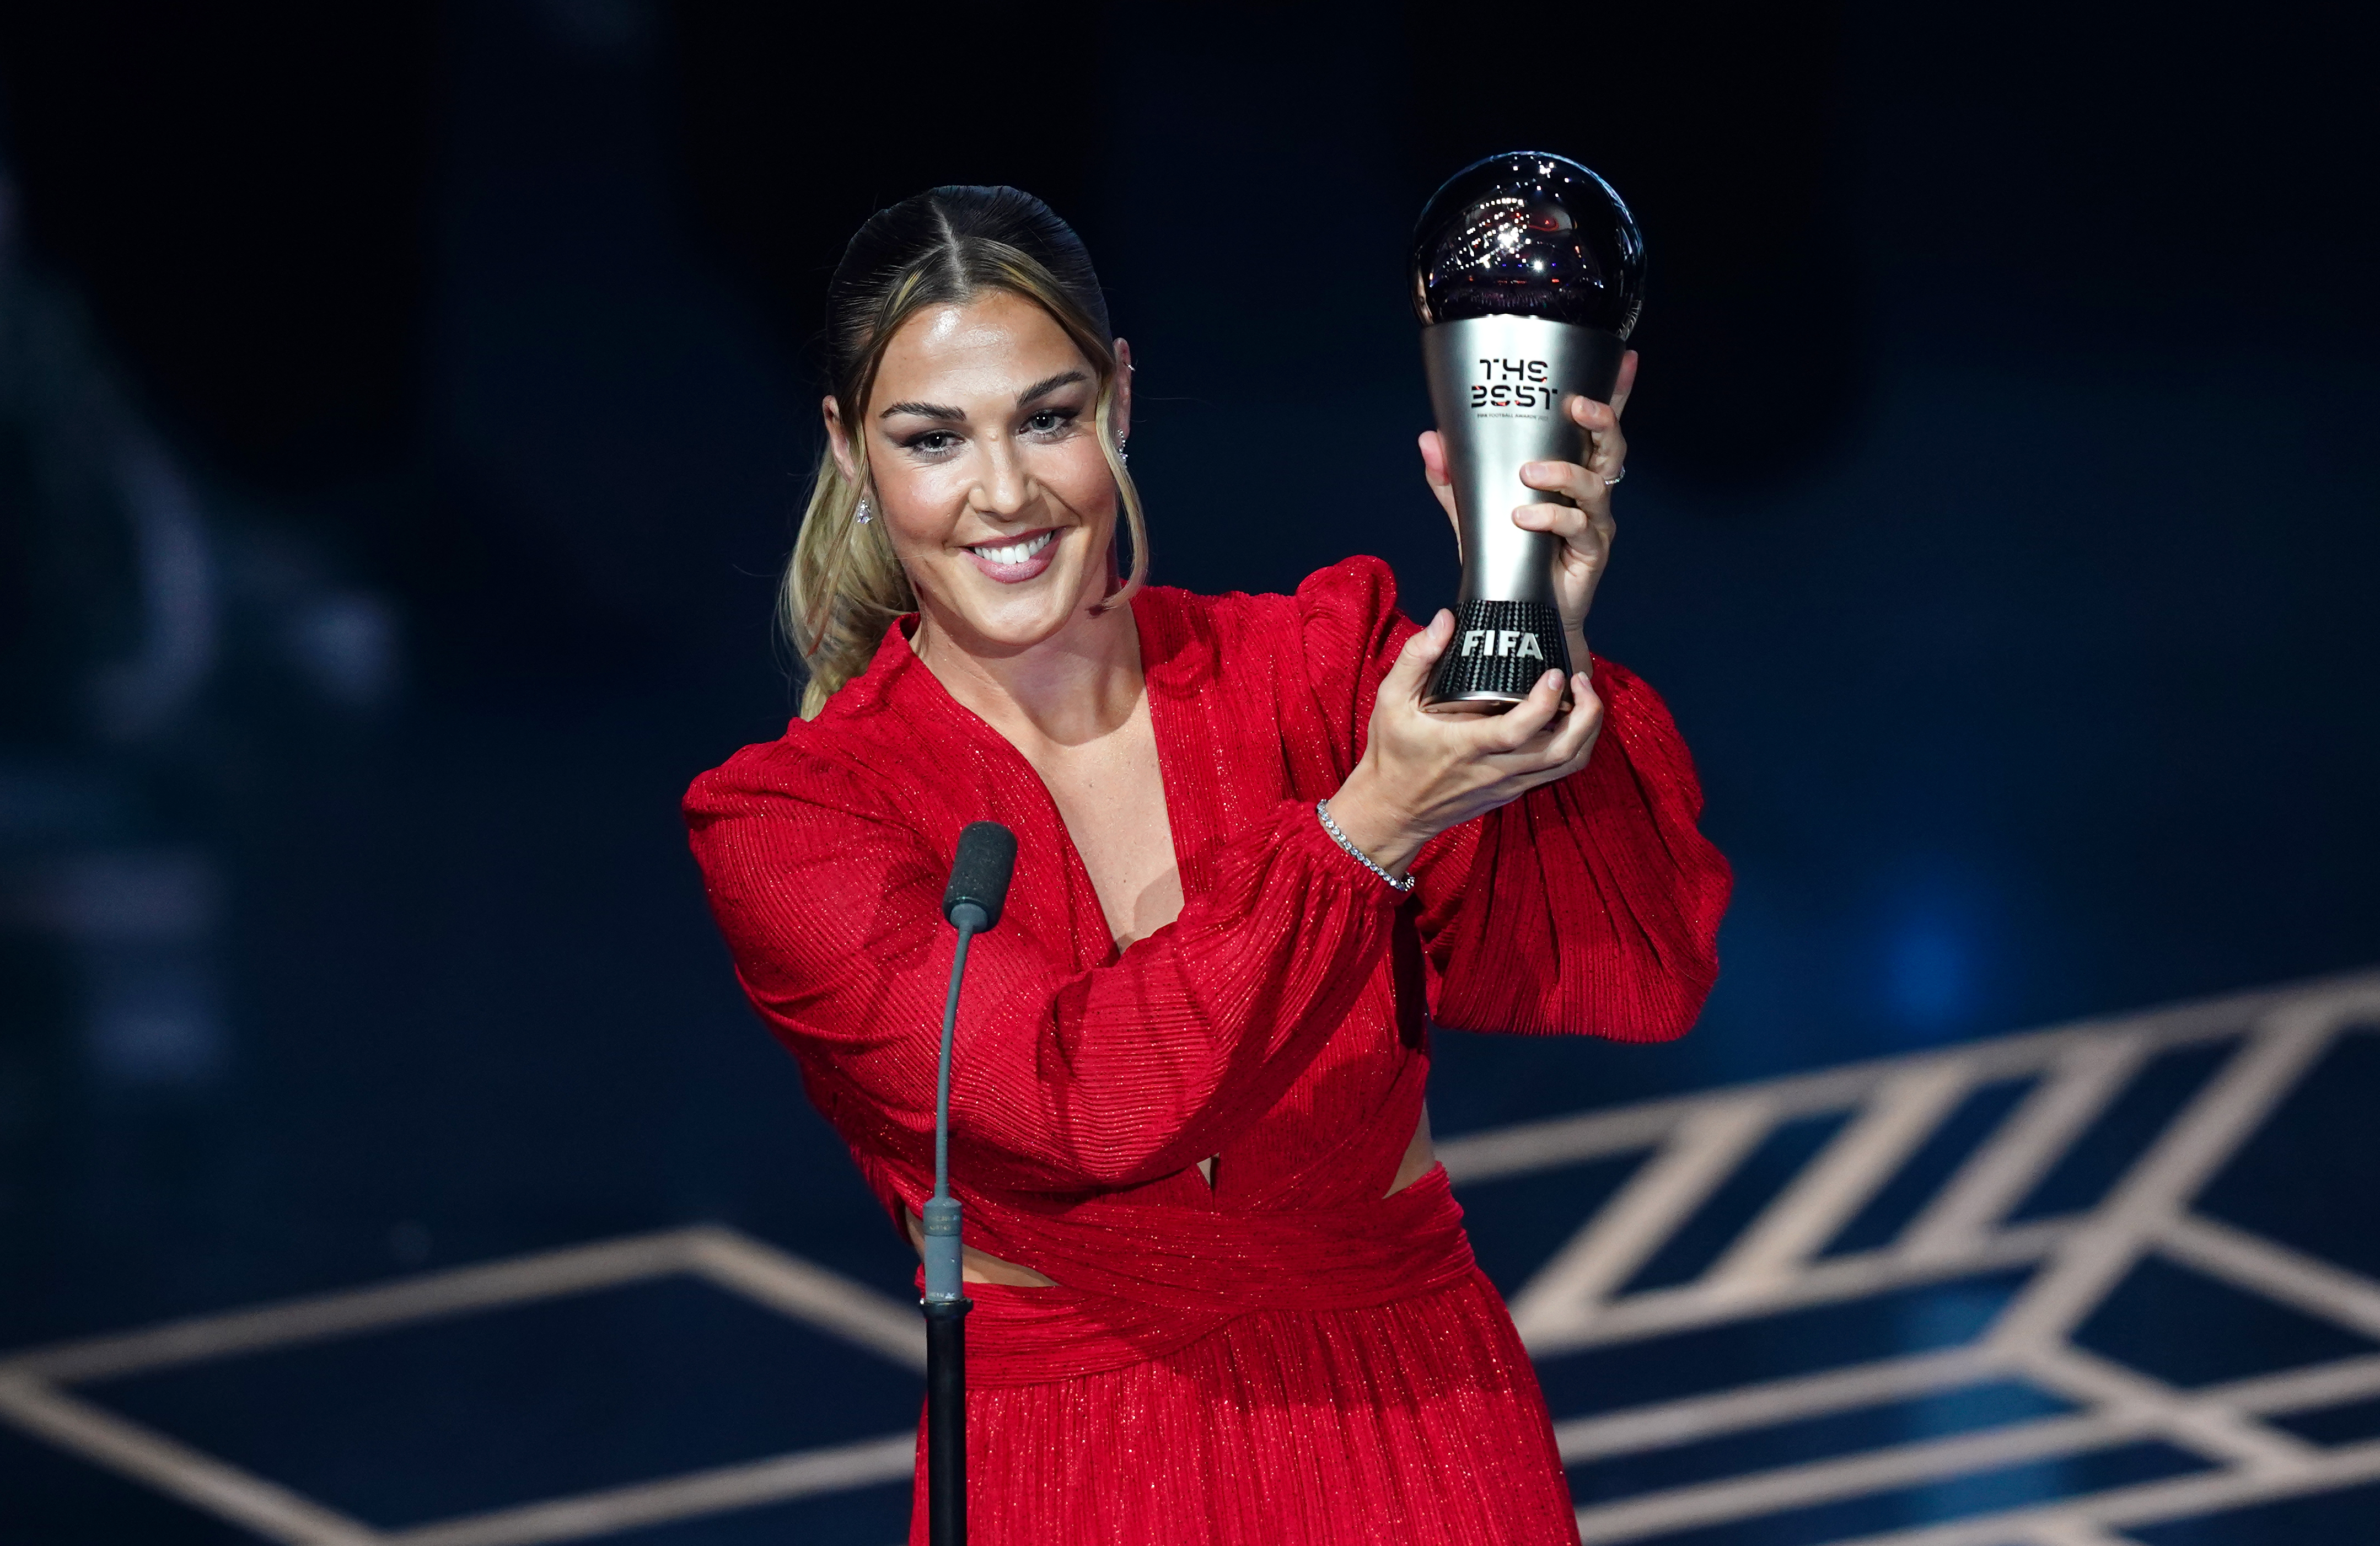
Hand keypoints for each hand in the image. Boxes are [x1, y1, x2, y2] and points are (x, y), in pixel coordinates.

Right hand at [1324, 610, 1604, 875]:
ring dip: (1587, 731)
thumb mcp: (1391, 700)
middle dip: (1586, 714)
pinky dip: (1573, 746)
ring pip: (1568, 764)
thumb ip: (1416, 657)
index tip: (1555, 673)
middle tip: (1580, 680)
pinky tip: (1566, 720)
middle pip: (1562, 751)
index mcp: (1467, 746)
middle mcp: (1495, 770)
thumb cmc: (1391, 754)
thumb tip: (1446, 620)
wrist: (1392, 811)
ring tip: (1583, 697)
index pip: (1519, 729)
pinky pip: (1556, 772)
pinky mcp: (1512, 792)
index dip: (1545, 702)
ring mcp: (1508, 785)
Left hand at [1419, 349, 1637, 647]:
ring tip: (1529, 473)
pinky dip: (1551, 517)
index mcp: (1571, 471)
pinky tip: (1525, 517)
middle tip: (1575, 405)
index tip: (1625, 359)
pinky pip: (1579, 527)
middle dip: (1601, 420)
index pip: (1595, 428)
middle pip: (1611, 446)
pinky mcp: (1592, 552)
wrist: (1518, 612)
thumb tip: (1430, 438)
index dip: (1616, 393)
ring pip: (1595, 484)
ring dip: (1564, 473)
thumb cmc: (1507, 556)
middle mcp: (1590, 492)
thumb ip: (1453, 478)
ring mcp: (1595, 522)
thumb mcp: (1472, 513)